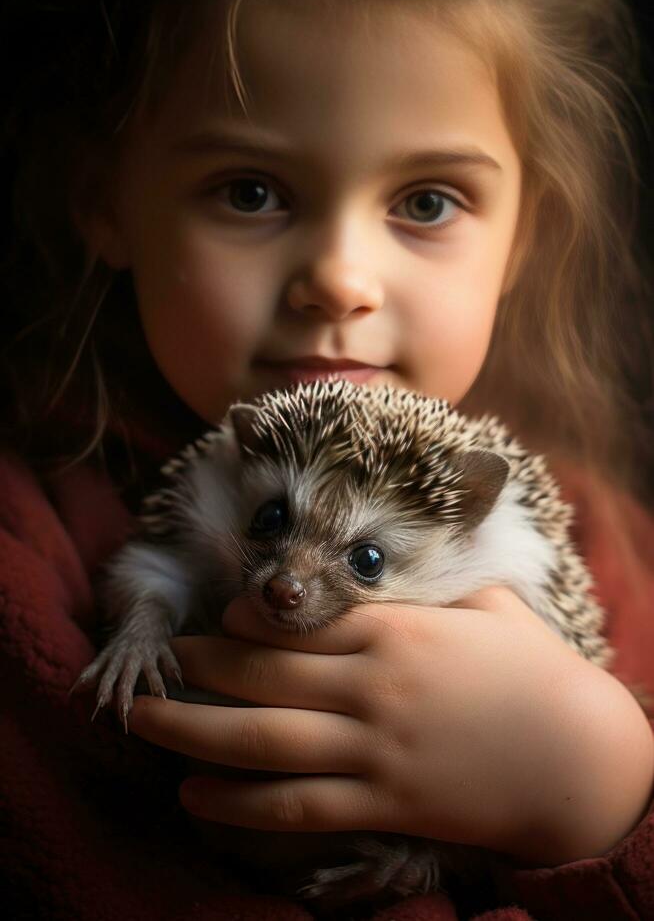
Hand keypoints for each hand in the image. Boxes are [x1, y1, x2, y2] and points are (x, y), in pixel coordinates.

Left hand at [128, 588, 653, 865]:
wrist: (578, 759)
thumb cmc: (535, 673)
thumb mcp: (490, 608)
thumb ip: (441, 589)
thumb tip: (414, 574)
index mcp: (397, 632)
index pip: (302, 619)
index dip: (246, 619)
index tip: (216, 619)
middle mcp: (373, 688)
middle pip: (264, 675)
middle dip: (201, 668)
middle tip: (160, 665)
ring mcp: (375, 750)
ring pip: (263, 742)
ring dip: (192, 733)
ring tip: (142, 722)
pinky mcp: (383, 806)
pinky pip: (297, 807)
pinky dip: (238, 804)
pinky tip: (194, 798)